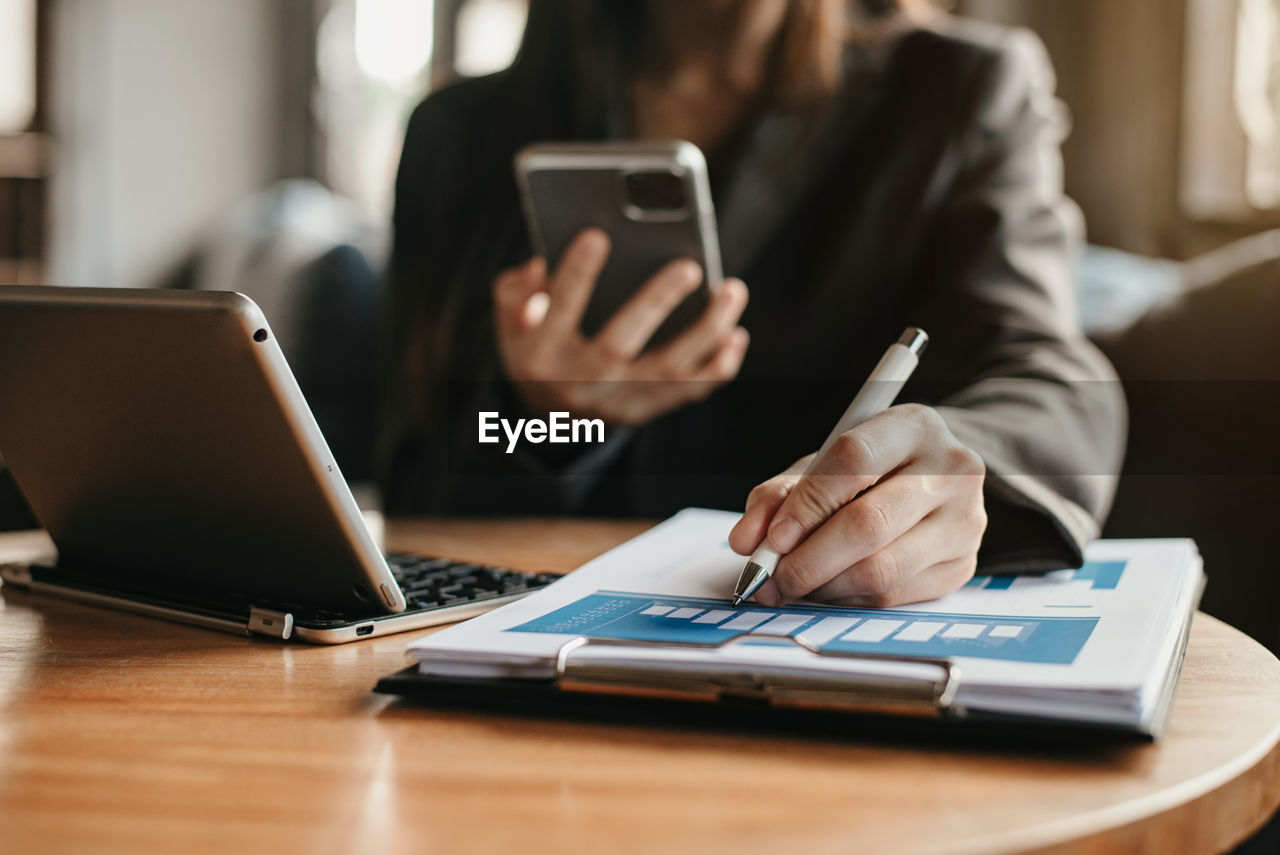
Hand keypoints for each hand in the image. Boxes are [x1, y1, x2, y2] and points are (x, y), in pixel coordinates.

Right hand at [493, 229, 749, 425]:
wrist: (552, 417)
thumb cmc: (537, 349)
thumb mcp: (511, 324)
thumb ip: (515, 293)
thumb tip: (537, 267)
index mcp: (541, 355)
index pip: (559, 310)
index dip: (576, 275)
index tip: (597, 235)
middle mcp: (580, 382)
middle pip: (620, 344)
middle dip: (655, 303)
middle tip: (689, 266)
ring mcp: (616, 402)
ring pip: (669, 370)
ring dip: (706, 331)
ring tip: (733, 290)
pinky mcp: (644, 411)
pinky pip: (689, 392)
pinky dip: (718, 366)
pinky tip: (735, 333)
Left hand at [728, 404, 987, 606]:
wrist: (934, 481)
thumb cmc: (868, 471)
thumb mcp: (821, 465)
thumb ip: (778, 495)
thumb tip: (746, 541)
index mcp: (912, 426)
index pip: (854, 460)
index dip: (806, 504)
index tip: (772, 538)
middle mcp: (951, 470)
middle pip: (869, 524)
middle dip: (807, 560)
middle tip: (771, 577)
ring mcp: (964, 521)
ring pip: (881, 569)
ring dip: (823, 587)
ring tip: (793, 585)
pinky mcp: (963, 565)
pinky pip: (894, 596)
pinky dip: (848, 600)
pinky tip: (828, 590)